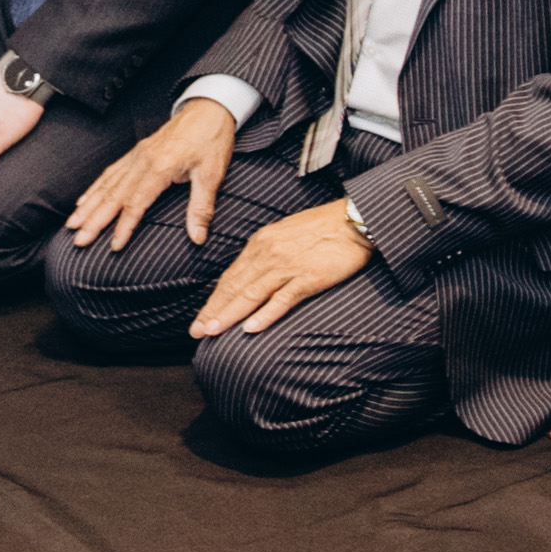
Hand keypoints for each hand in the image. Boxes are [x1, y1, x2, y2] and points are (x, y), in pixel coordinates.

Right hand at [67, 96, 236, 254]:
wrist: (208, 108)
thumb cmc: (211, 139)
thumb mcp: (213, 174)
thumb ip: (201, 207)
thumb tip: (198, 237)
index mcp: (159, 167)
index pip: (136, 203)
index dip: (124, 227)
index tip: (114, 246)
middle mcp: (142, 162)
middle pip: (112, 196)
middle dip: (93, 220)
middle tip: (78, 240)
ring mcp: (136, 156)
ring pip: (106, 185)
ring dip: (88, 206)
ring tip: (72, 224)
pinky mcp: (136, 153)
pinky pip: (110, 173)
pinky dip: (94, 188)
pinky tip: (84, 200)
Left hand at [189, 199, 369, 338]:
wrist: (354, 219)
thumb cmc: (322, 226)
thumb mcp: (284, 233)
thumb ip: (266, 253)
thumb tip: (250, 273)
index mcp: (261, 243)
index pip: (231, 276)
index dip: (214, 299)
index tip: (202, 317)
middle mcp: (268, 254)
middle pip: (235, 287)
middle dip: (213, 311)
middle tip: (197, 332)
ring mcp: (287, 266)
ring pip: (251, 294)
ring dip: (230, 314)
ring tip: (212, 331)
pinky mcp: (308, 277)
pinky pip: (282, 299)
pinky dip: (265, 314)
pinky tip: (250, 328)